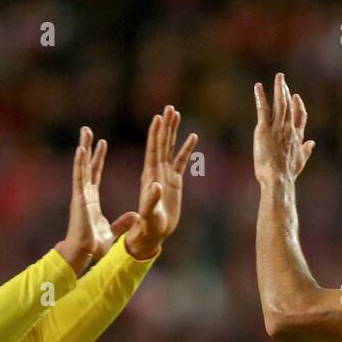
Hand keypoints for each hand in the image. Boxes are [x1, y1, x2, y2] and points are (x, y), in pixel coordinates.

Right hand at [56, 127, 139, 273]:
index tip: (101, 144)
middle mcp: (84, 193)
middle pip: (86, 165)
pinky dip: (79, 162)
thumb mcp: (112, 231)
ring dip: (83, 148)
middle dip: (88, 147)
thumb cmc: (93, 246)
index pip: (95, 173)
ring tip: (84, 131)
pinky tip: (81, 149)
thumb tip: (134, 216)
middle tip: (87, 130)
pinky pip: (79, 177)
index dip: (98, 159)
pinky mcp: (79, 198)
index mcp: (91, 199)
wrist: (83, 253)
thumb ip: (122, 222)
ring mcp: (80, 194)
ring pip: (82, 166)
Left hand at [125, 105, 198, 259]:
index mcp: (149, 175)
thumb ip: (151, 200)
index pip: (153, 149)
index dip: (156, 133)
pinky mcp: (174, 182)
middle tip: (169, 107)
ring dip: (173, 131)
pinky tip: (193, 136)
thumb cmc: (148, 226)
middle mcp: (156, 171)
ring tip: (176, 114)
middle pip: (161, 143)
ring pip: (170, 148)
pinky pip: (181, 161)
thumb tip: (156, 186)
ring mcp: (165, 175)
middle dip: (165, 125)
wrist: (153, 233)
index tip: (159, 117)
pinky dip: (186, 149)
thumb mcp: (149, 214)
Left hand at [253, 72, 315, 185]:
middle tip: (282, 79)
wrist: (278, 179)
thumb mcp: (300, 161)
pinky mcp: (263, 130)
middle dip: (286, 91)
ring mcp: (277, 128)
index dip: (298, 105)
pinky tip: (258, 87)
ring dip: (279, 89)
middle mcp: (289, 129)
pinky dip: (260, 97)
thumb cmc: (288, 174)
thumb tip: (312, 143)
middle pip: (289, 105)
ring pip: (280, 103)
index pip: (300, 116)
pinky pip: (263, 109)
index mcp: (297, 137)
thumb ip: (306, 150)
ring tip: (278, 77)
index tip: (296, 96)